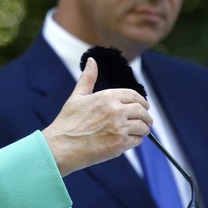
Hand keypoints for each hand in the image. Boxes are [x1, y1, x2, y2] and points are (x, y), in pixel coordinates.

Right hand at [43, 57, 151, 175]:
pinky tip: (131, 140)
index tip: (144, 106)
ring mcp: (119, 128)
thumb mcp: (77, 97)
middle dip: (146, 116)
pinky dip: (137, 140)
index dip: (142, 101)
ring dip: (144, 129)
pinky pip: (137, 140)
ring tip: (141, 131)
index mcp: (107, 96)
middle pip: (141, 111)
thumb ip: (88, 78)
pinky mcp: (120, 144)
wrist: (61, 147)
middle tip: (146, 121)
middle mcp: (116, 110)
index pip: (134, 96)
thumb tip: (92, 61)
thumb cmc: (67, 122)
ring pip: (142, 126)